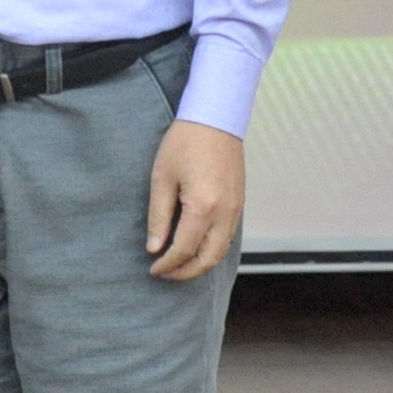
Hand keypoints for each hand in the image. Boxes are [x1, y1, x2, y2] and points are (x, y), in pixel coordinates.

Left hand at [144, 118, 244, 280]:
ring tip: (179, 265)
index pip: (184, 250)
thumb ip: (158, 216)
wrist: (216, 118)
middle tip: (165, 273)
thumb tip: (154, 247)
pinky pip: (228, 238)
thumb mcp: (162, 177)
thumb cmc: (185, 142)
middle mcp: (224, 212)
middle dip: (185, 272)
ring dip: (200, 264)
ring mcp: (236, 209)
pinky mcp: (239, 203)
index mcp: (202, 206)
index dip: (167, 264)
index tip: (153, 268)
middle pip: (208, 259)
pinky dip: (213, 251)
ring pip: (221, 252)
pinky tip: (196, 248)